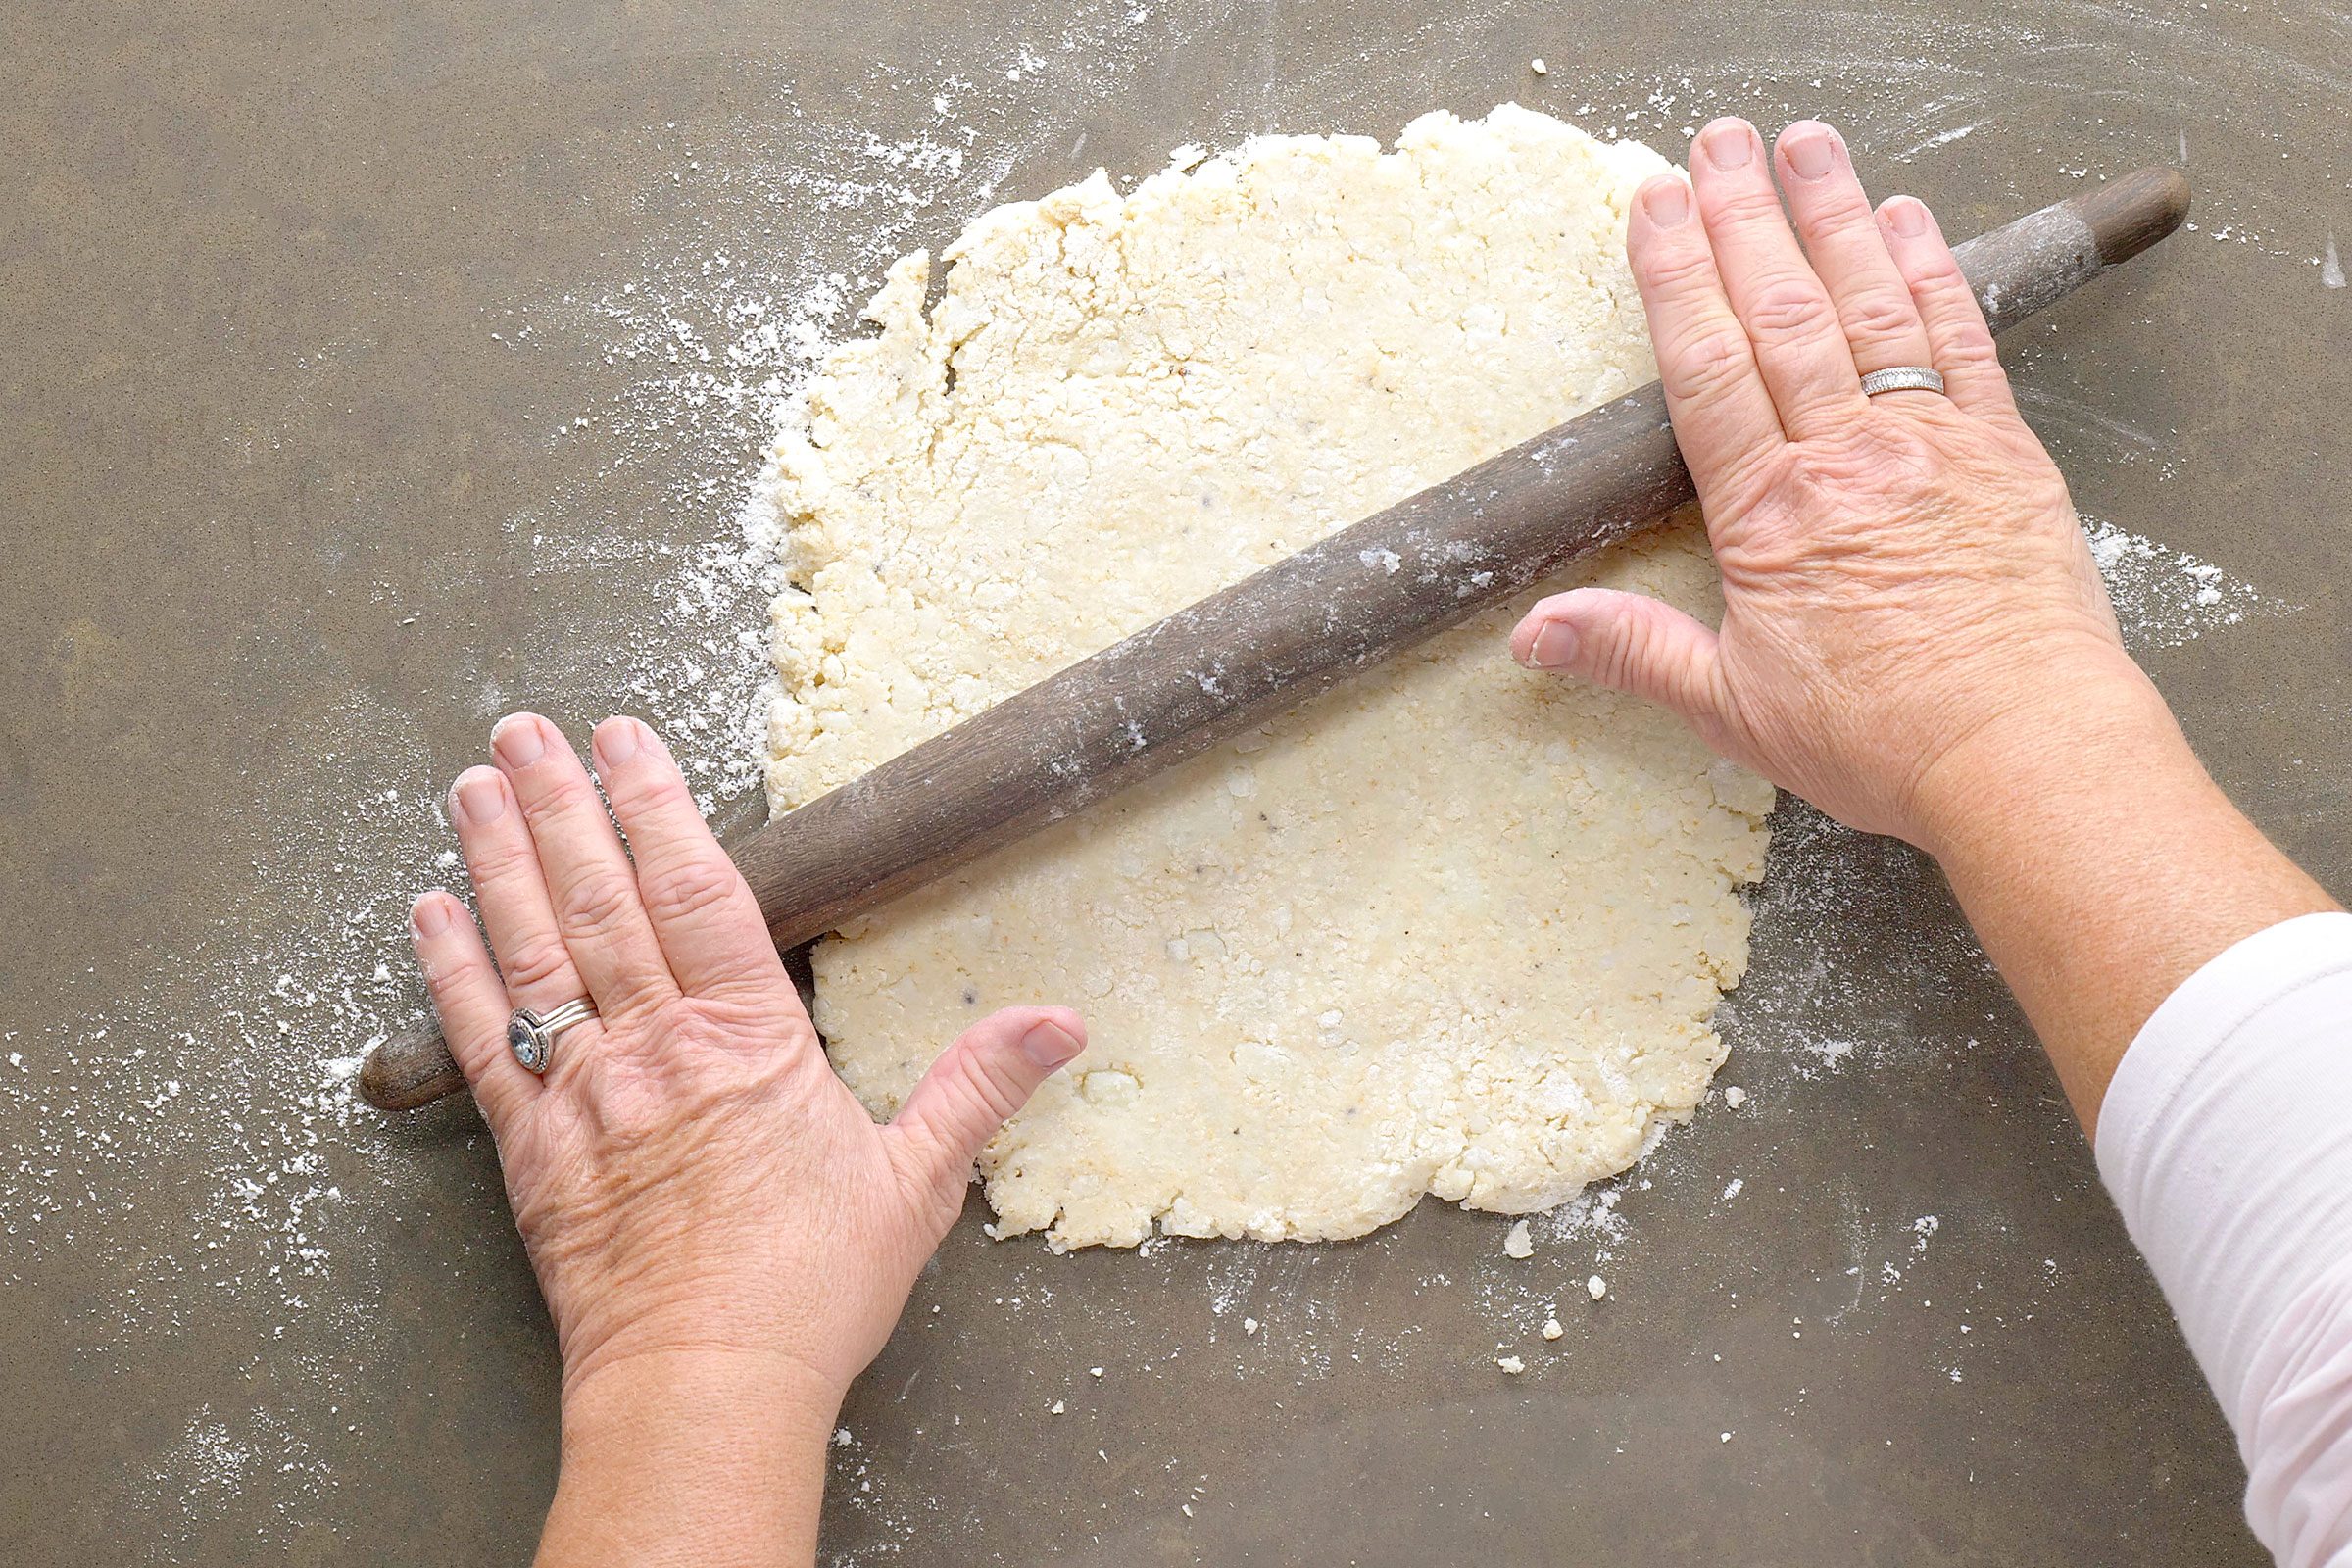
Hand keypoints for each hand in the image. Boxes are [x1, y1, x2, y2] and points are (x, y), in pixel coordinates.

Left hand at [408, 712, 1082, 1560]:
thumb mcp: (917, 1182)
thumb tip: (1060, 1024)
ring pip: (533, 950)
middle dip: (561, 804)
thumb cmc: (810, 1288)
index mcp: (748, 1041)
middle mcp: (656, 1048)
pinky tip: (428, 911)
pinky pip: (481, 1043)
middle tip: (525, 729)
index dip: (658, 806)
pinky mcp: (529, 1151)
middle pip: (599, 900)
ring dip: (499, 859)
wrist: (706, 1385)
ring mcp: (584, 1094)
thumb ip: (977, 1087)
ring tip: (474, 784)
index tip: (625, 737)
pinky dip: (451, 971)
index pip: (698, 891)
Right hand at [1519, 118, 2332, 1124]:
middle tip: (1717, 142)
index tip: (1654, 208)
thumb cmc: (1884, 738)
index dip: (1676, 280)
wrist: (2024, 752)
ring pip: (1870, 306)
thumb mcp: (1731, 707)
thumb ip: (1632, 652)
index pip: (1707, 372)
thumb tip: (1531, 634)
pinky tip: (1910, 220)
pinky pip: (1959, 341)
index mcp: (1772, 515)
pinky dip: (1933, 274)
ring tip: (1806, 145)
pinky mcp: (2003, 452)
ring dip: (1835, 216)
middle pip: (1784, 313)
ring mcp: (1931, 444)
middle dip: (1744, 218)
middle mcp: (1848, 458)